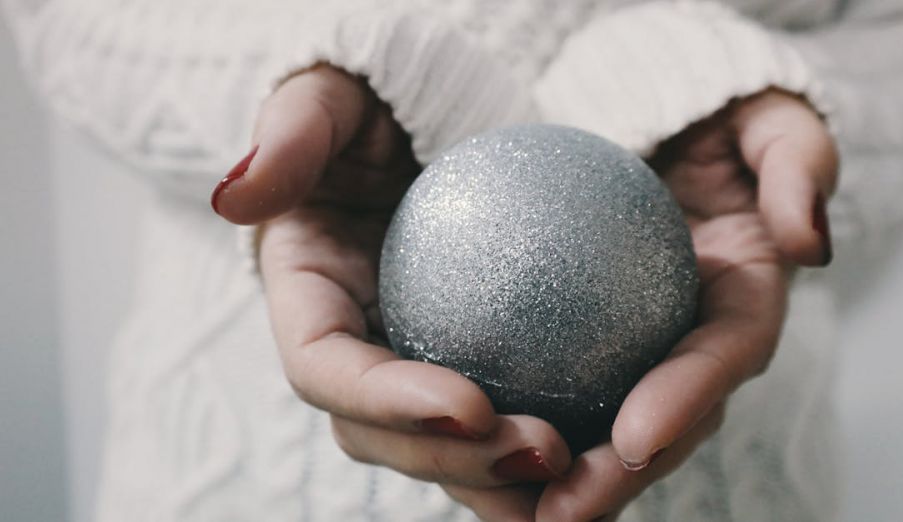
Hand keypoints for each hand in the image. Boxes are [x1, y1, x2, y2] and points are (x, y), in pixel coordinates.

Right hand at [212, 66, 570, 492]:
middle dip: (456, 460)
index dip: (385, 401)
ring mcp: (409, 367)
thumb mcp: (334, 95)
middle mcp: (353, 350)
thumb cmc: (382, 103)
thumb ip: (292, 134)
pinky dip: (544, 454)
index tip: (470, 403)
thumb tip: (235, 197)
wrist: (435, 126)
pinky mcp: (467, 368)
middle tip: (544, 450)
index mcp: (308, 299)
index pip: (325, 369)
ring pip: (443, 451)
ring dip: (503, 481)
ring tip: (580, 476)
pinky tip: (608, 453)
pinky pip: (501, 422)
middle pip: (384, 436)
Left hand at [449, 89, 837, 519]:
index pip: (725, 354)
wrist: (658, 124)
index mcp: (746, 296)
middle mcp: (696, 339)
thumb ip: (798, 163)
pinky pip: (553, 391)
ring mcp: (643, 349)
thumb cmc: (713, 114)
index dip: (687, 399)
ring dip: (564, 478)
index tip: (635, 435)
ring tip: (511, 512)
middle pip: (667, 421)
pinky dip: (514, 424)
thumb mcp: (768, 116)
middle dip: (619, 475)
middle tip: (561, 511)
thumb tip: (805, 243)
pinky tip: (462, 444)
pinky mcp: (589, 348)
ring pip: (607, 427)